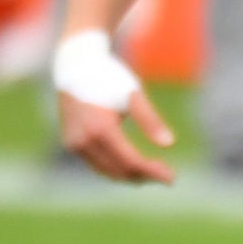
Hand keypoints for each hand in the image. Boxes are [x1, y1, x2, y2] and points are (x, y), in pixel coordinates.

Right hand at [53, 30, 175, 182]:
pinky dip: (116, 169)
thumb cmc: (109, 77)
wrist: (76, 65)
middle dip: (145, 176)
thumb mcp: (133, 95)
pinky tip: (134, 165)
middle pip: (120, 170)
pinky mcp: (71, 143)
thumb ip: (150, 120)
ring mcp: (74, 143)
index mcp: (100, 128)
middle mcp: (83, 140)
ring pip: (107, 171)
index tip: (171, 178)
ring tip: (154, 171)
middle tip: (168, 174)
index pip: (131, 161)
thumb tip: (169, 144)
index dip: (152, 172)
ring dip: (131, 176)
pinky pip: (97, 164)